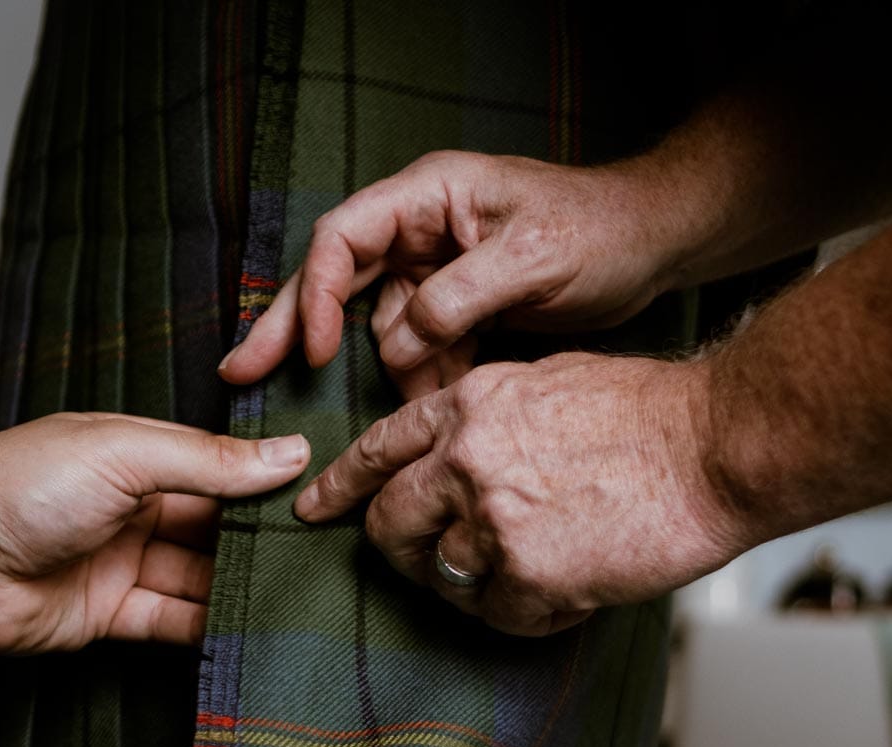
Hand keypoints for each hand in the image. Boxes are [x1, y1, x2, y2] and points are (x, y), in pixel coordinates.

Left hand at [0, 414, 309, 676]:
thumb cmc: (20, 488)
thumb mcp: (124, 455)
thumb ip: (210, 461)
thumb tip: (288, 453)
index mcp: (131, 450)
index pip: (214, 461)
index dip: (262, 474)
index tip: (320, 485)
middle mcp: (129, 503)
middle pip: (213, 522)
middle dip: (260, 535)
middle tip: (322, 546)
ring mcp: (121, 559)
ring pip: (200, 574)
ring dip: (242, 584)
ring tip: (299, 591)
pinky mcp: (111, 613)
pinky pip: (173, 619)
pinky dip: (210, 625)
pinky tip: (253, 625)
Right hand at [218, 151, 673, 393]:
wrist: (652, 246)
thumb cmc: (600, 230)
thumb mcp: (535, 257)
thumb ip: (463, 294)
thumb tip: (404, 338)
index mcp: (428, 196)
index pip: (343, 239)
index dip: (315, 293)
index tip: (312, 350)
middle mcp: (419, 228)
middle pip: (334, 280)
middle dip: (290, 329)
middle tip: (239, 374)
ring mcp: (433, 268)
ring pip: (377, 326)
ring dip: (394, 371)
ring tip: (418, 404)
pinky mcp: (454, 306)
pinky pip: (416, 348)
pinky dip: (421, 379)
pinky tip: (431, 404)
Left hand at [292, 353, 750, 634]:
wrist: (713, 446)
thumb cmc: (653, 413)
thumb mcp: (548, 384)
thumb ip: (490, 419)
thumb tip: (461, 457)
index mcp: (467, 406)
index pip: (377, 449)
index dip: (342, 485)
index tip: (317, 507)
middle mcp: (464, 460)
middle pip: (389, 524)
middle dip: (399, 551)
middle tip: (426, 565)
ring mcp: (490, 518)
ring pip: (443, 577)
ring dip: (477, 586)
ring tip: (529, 573)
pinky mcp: (527, 572)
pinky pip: (499, 615)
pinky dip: (528, 613)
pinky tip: (566, 592)